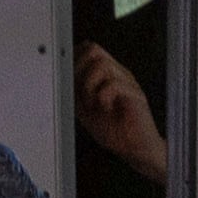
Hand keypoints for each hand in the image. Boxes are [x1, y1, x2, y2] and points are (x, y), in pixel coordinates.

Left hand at [76, 43, 168, 182]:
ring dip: (89, 85)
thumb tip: (61, 82)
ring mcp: (127, 82)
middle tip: (80, 92)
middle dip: (79, 70)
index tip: (69, 80)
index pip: (88, 49)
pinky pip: (113, 84)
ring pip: (101, 65)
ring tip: (92, 103)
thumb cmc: (115, 130)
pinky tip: (105, 108)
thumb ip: (76, 95)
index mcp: (106, 75)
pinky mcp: (135, 94)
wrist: (137, 148)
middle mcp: (117, 74)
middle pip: (93, 50)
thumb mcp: (86, 112)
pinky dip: (102, 97)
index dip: (74, 60)